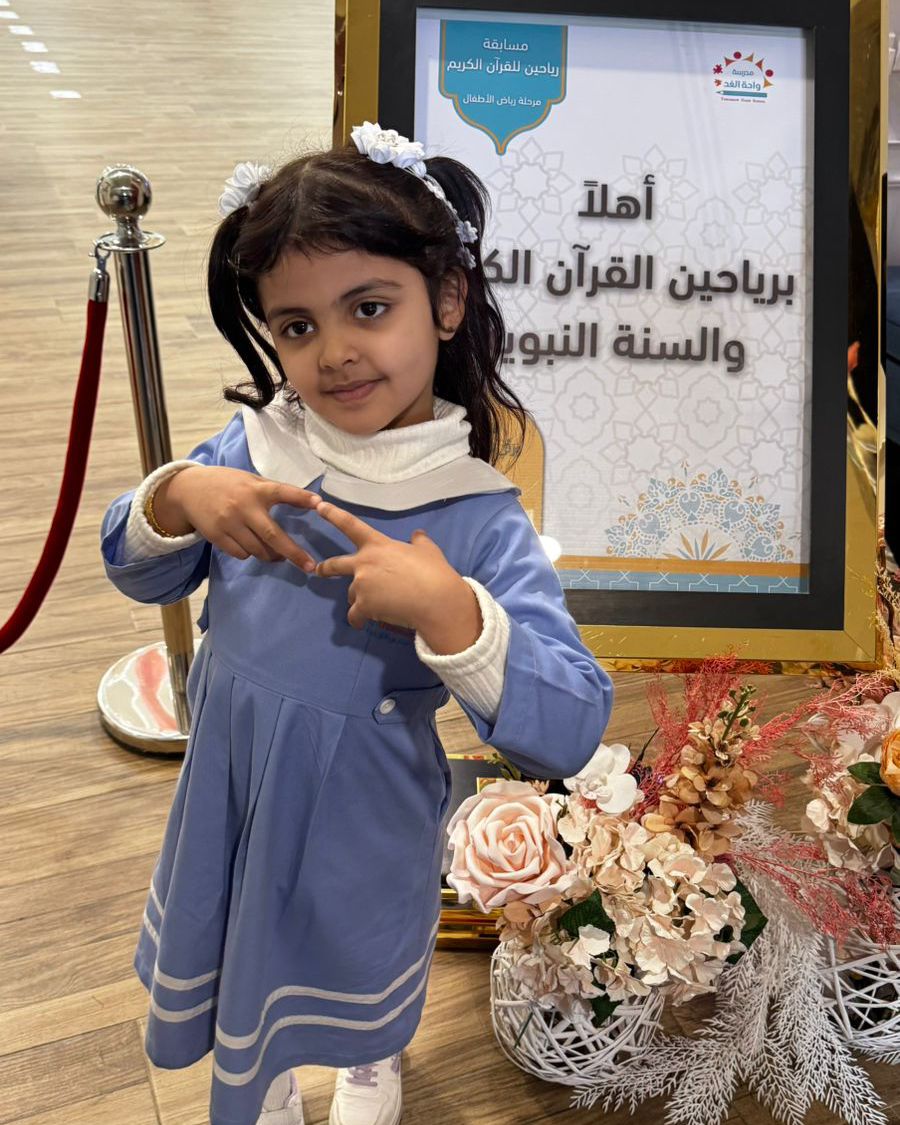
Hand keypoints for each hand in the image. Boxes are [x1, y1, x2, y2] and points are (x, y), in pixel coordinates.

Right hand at [153, 465, 321, 570]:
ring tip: (277, 554)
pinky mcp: (217, 536)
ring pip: (257, 549)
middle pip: (272, 535)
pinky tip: (251, 546)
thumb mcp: (250, 480)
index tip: (320, 504)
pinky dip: (250, 554)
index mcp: (256, 489)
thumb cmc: (228, 484)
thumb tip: (309, 502)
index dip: (301, 498)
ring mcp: (229, 523)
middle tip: (310, 566)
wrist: (188, 489)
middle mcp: (244, 506)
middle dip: (293, 553)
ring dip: (271, 555)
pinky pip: (241, 554)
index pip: (282, 492)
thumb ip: (273, 491)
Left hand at [313, 501, 481, 649]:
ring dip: (360, 599)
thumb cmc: (433, 572)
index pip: (350, 524)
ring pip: (351, 594)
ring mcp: (361, 586)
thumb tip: (418, 534)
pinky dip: (358, 620)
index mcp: (377, 545)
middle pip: (335, 564)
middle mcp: (364, 563)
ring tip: (377, 605)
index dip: (333, 514)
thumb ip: (419, 541)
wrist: (435, 601)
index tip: (320, 507)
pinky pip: (354, 615)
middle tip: (319, 571)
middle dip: (325, 569)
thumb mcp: (428, 550)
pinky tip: (363, 623)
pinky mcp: (364, 606)